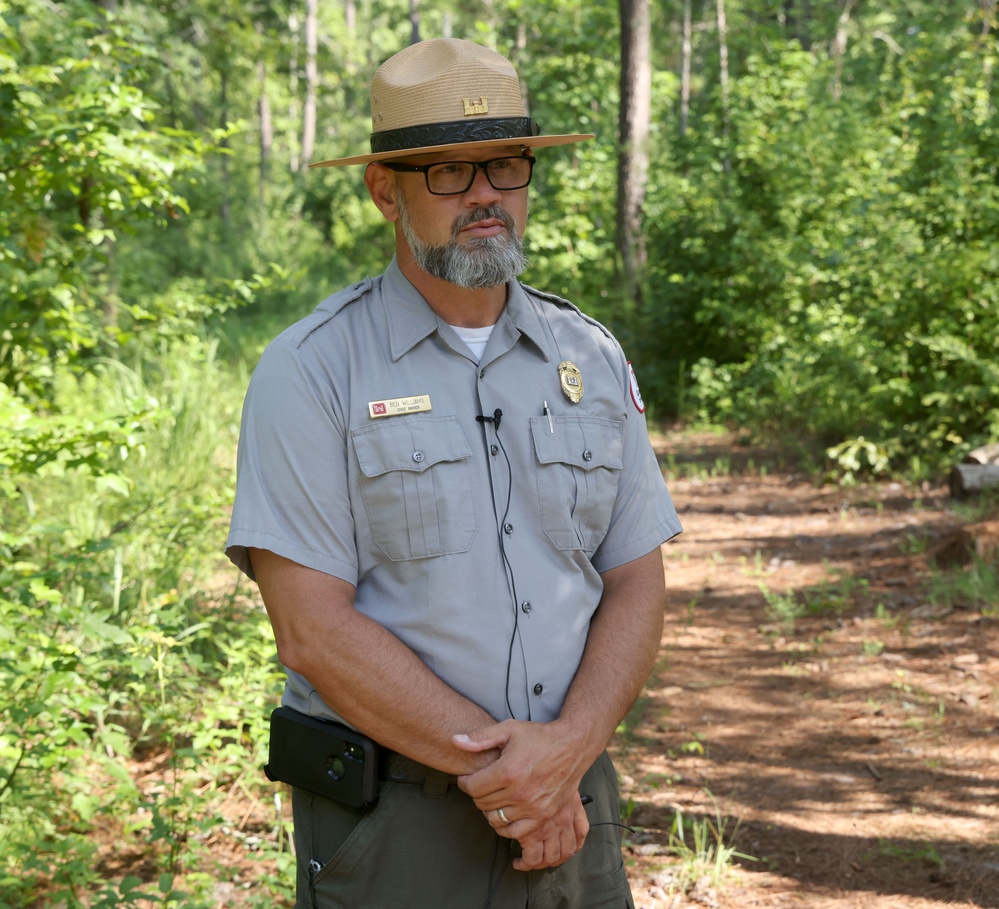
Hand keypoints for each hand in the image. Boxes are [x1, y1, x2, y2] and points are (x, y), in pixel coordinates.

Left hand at [454, 719, 592, 868]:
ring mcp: (532, 808)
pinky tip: (505, 811)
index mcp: (508, 771)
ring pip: (495, 819)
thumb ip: (480, 737)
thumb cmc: (539, 737)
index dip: (464, 782)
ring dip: (489, 809)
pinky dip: (505, 825)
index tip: (467, 778)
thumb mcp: (509, 729)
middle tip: (480, 784)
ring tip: (492, 796)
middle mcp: (520, 793)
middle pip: (482, 803)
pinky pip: (515, 831)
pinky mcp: (543, 816)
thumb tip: (455, 740)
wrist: (572, 747)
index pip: (473, 787)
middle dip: (476, 794)